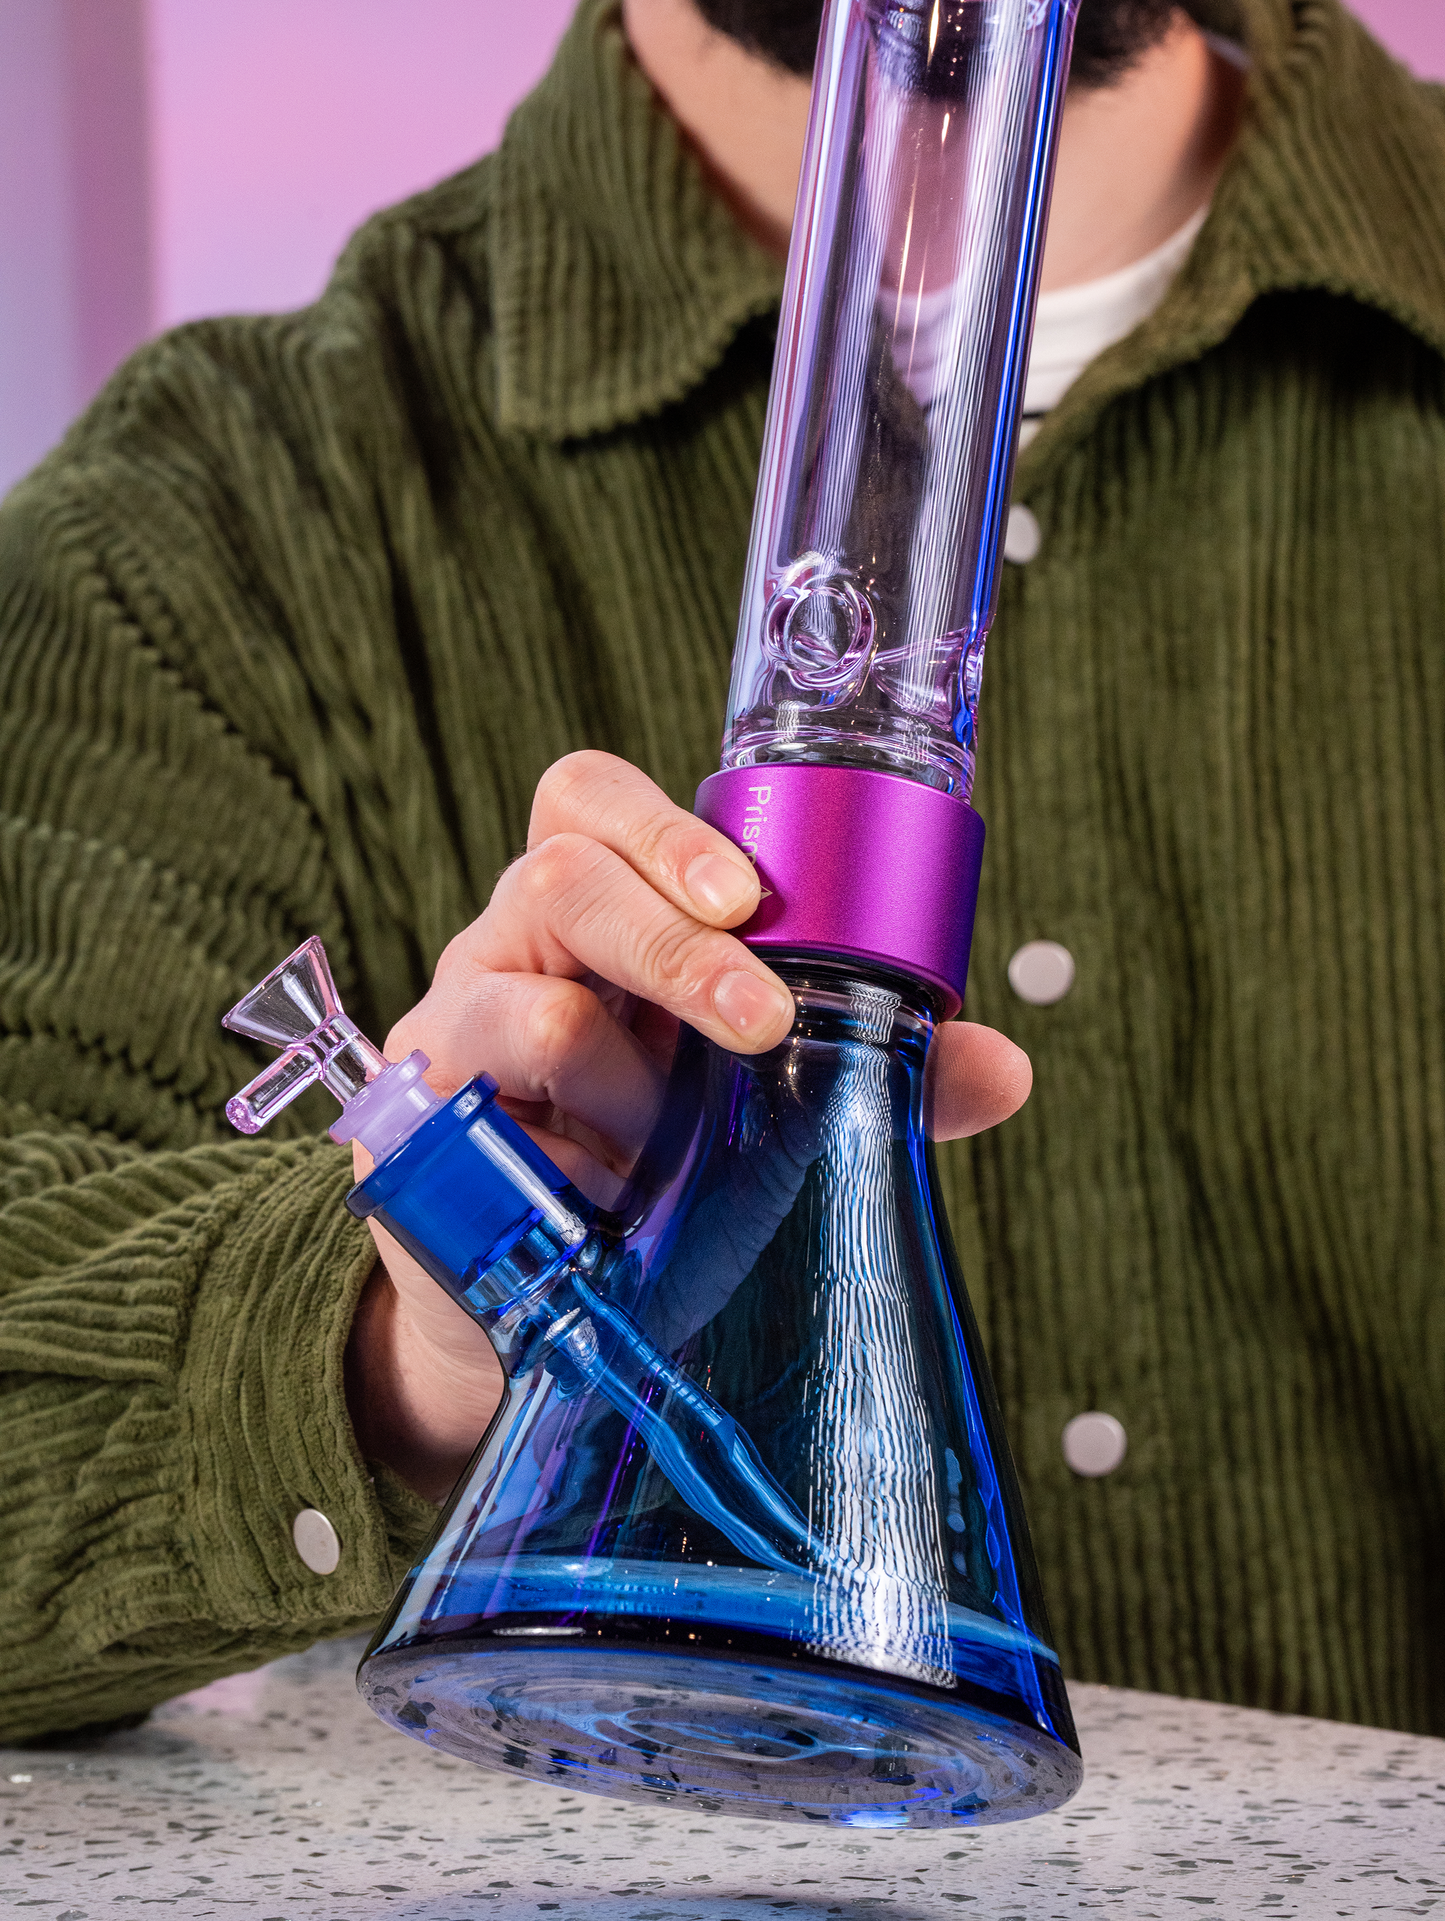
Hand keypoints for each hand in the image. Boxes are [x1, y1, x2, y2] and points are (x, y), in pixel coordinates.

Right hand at [344, 751, 1030, 1501]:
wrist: (526, 1291)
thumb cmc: (650, 1161)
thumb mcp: (759, 1108)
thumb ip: (867, 1075)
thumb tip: (1000, 1066)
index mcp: (594, 908)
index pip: (591, 803)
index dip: (665, 829)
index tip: (751, 897)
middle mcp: (511, 944)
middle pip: (561, 876)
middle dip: (675, 946)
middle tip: (761, 1023)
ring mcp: (453, 1029)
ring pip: (523, 998)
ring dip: (627, 1080)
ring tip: (669, 1152)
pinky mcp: (415, 1130)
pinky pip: (470, 1119)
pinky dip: (558, 1162)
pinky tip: (597, 1201)